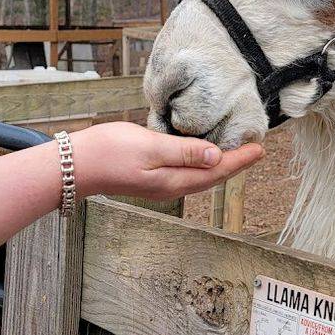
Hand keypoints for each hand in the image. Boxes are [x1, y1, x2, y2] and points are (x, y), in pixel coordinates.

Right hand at [70, 122, 263, 200]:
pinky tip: (203, 156)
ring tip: (237, 154)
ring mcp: (160, 184)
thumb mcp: (150, 147)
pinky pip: (187, 173)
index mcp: (174, 181)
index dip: (240, 160)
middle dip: (235, 165)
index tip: (260, 149)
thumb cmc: (109, 152)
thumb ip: (184, 151)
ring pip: (200, 177)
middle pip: (212, 177)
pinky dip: (202, 164)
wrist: (74, 166)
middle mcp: (171, 187)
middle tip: (256, 152)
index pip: (216, 172)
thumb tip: (217, 156)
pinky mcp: (151, 178)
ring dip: (221, 166)